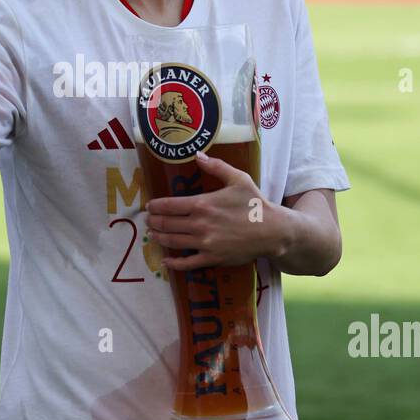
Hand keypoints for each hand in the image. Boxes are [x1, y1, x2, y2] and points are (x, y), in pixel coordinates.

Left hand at [145, 151, 285, 272]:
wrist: (272, 230)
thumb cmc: (255, 204)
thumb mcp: (238, 179)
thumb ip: (216, 167)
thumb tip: (198, 155)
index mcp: (202, 204)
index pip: (169, 205)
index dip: (155, 206)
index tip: (149, 206)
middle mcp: (199, 224)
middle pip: (167, 224)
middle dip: (154, 222)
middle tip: (148, 221)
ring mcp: (204, 243)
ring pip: (173, 242)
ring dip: (159, 238)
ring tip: (153, 235)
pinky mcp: (212, 258)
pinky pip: (187, 263)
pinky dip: (174, 263)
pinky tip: (166, 261)